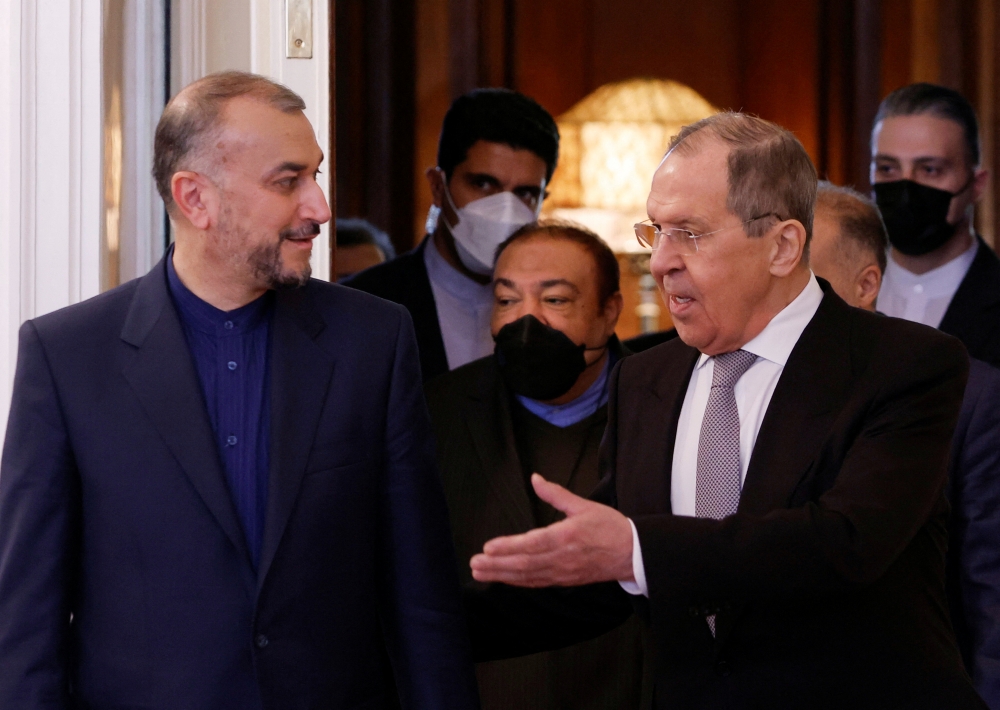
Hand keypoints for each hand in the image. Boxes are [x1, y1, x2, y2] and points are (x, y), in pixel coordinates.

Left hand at [470, 473, 634, 586]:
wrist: (633, 554)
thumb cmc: (609, 526)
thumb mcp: (584, 505)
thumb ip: (556, 494)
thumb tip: (534, 479)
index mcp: (567, 536)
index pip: (533, 544)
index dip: (509, 547)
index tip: (488, 547)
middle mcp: (563, 558)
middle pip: (525, 564)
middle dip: (497, 565)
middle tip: (474, 563)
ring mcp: (563, 572)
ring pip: (528, 576)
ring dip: (502, 575)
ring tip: (480, 572)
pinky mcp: (565, 581)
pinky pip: (537, 582)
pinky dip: (517, 581)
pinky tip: (502, 578)